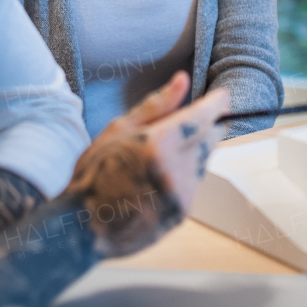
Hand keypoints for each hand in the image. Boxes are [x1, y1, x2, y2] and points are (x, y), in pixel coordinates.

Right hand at [67, 70, 228, 256]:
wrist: (83, 225)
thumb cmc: (94, 172)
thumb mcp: (118, 130)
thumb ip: (156, 105)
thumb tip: (182, 81)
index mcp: (157, 145)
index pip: (202, 118)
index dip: (216, 105)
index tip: (223, 97)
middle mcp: (175, 171)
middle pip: (211, 139)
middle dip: (206, 126)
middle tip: (192, 121)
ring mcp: (181, 195)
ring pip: (204, 161)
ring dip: (194, 150)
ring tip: (164, 152)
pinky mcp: (182, 213)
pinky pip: (195, 183)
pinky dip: (186, 172)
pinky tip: (161, 174)